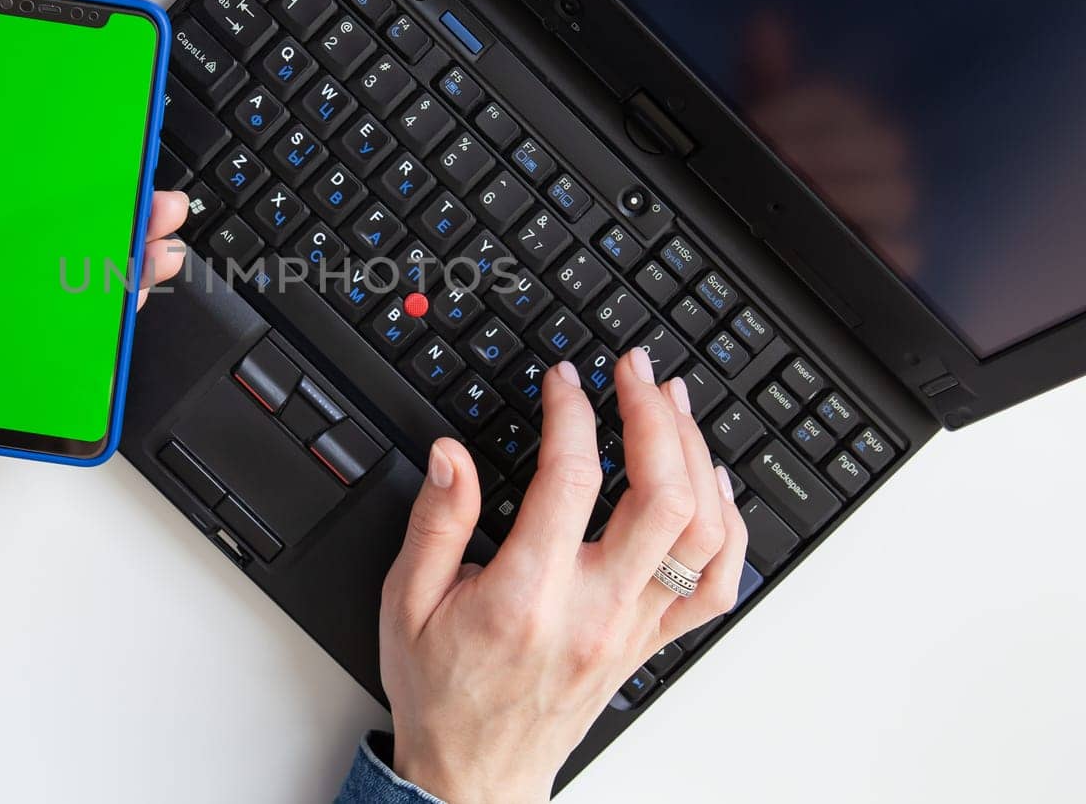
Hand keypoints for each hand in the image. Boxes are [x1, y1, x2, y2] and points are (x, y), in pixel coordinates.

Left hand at [0, 146, 189, 516]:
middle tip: (142, 196)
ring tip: (154, 246)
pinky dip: (95, 338)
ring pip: (56, 296)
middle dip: (95, 218)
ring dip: (108, 270)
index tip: (72, 151)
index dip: (29, 178)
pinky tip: (126, 310)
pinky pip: (54, 358)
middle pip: (36, 246)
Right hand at [379, 348, 747, 801]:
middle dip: (655, 416)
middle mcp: (594, 611)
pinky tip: (712, 483)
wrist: (477, 775)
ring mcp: (633, 630)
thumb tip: (452, 455)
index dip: (573, 413)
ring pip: (703, 535)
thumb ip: (435, 523)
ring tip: (674, 406)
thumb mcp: (407, 602)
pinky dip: (728, 526)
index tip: (564, 380)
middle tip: (635, 372)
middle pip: (663, 498)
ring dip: (698, 458)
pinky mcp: (650, 644)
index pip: (573, 480)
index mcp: (528, 596)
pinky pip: (716, 585)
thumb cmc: (442, 693)